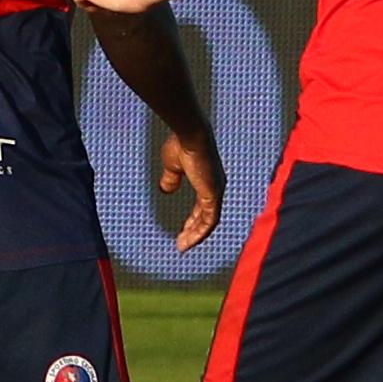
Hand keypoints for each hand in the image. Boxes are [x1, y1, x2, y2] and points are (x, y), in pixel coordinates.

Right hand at [149, 115, 222, 247]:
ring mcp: (216, 191)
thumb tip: (166, 190)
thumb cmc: (181, 145)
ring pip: (208, 222)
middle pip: (207, 216)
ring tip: (183, 246)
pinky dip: (200, 233)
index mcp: (207, 180)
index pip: (203, 206)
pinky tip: (188, 241)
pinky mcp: (213, 195)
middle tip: (183, 242)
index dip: (194, 219)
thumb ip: (171, 179)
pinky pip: (209, 220)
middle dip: (194, 230)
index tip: (184, 229)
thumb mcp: (173, 166)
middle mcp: (215, 187)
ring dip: (196, 235)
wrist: (189, 135)